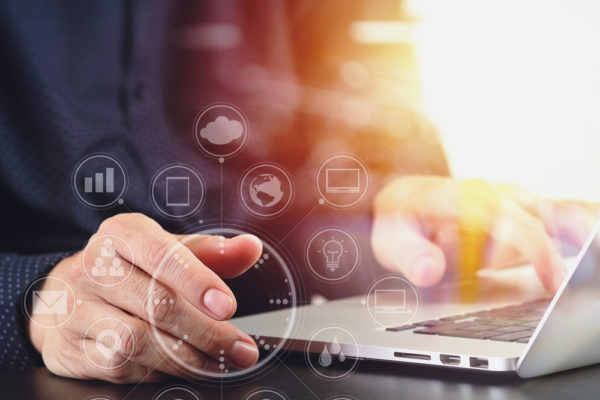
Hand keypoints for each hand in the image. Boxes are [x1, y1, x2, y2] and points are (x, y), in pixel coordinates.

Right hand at [28, 213, 261, 382]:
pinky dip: (157, 372)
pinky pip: (118, 366)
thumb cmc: (131, 268)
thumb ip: (212, 252)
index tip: (228, 306)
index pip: (161, 254)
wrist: (68, 293)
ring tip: (220, 363)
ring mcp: (75, 308)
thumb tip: (251, 248)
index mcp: (121, 234)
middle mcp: (92, 267)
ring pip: (136, 340)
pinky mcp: (69, 347)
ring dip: (187, 358)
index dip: (197, 281)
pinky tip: (183, 369)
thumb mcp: (169, 250)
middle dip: (207, 331)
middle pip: (155, 303)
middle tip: (240, 348)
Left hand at [371, 176, 597, 292]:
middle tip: (572, 284)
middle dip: (559, 249)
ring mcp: (506, 198)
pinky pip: (553, 212)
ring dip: (574, 232)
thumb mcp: (392, 241)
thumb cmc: (401, 222)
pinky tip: (592, 238)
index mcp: (461, 198)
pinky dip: (575, 224)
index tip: (553, 280)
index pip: (506, 221)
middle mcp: (489, 193)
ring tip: (590, 259)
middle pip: (536, 216)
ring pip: (551, 210)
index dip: (534, 249)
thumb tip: (430, 270)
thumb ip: (410, 256)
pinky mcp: (516, 208)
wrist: (404, 202)